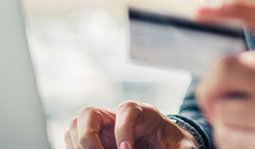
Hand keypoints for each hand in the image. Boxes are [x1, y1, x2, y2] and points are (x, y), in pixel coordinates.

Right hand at [64, 101, 197, 148]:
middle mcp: (114, 115)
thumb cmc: (167, 139)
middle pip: (89, 113)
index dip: (123, 130)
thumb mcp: (179, 143)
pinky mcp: (89, 140)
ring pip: (74, 126)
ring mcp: (98, 127)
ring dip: (78, 146)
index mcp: (139, 111)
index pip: (126, 110)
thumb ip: (183, 147)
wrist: (157, 141)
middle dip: (89, 138)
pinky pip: (71, 142)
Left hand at [194, 0, 254, 148]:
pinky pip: (224, 136)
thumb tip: (222, 50)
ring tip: (250, 121)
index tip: (201, 7)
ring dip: (224, 116)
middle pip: (225, 67)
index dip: (235, 5)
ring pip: (220, 107)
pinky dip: (229, 138)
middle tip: (220, 95)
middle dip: (212, 83)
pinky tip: (253, 139)